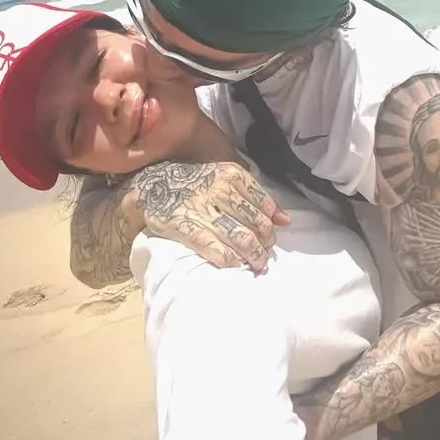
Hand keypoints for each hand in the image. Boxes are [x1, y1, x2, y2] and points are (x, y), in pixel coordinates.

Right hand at [137, 160, 289, 271]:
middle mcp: (220, 191)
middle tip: (263, 255)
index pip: (265, 206)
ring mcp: (204, 210)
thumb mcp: (226, 178)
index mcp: (232, 175)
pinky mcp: (187, 228)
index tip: (268, 238)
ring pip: (242, 239)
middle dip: (265, 245)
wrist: (153, 184)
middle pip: (257, 226)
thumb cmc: (196, 182)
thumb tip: (286, 220)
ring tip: (254, 264)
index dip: (270, 227)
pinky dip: (229, 259)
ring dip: (253, 256)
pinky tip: (233, 263)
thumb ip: (256, 196)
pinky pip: (216, 249)